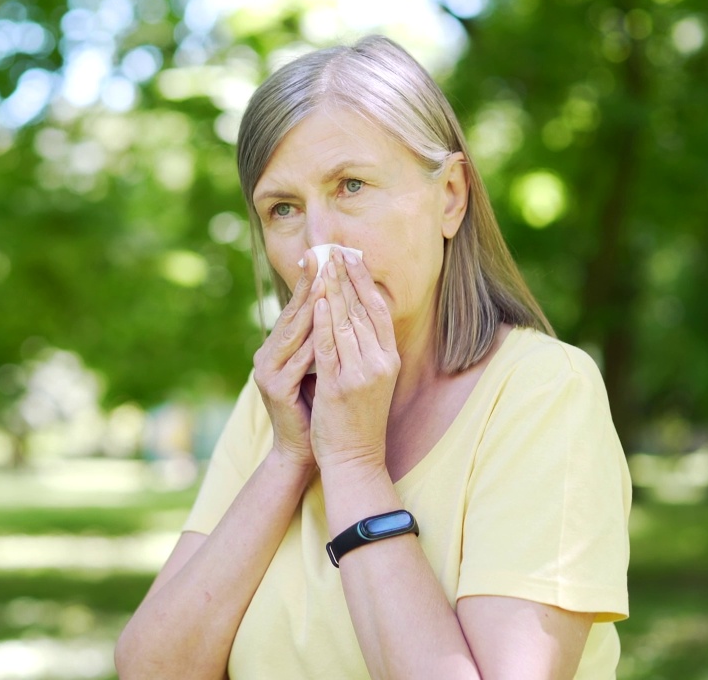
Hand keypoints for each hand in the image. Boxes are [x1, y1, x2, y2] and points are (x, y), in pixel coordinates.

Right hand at [253, 250, 324, 470]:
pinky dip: (313, 342)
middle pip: (291, 314)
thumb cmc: (316, 408)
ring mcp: (268, 372)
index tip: (324, 255)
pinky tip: (326, 325)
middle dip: (308, 285)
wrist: (303, 451)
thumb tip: (339, 306)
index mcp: (277, 348)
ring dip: (311, 306)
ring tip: (326, 281)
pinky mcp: (275, 389)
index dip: (309, 282)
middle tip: (321, 257)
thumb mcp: (318, 367)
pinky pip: (298, 361)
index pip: (296, 309)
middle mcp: (267, 355)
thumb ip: (321, 340)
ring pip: (293, 333)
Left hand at [310, 248, 399, 471]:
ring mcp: (362, 374)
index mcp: (389, 359)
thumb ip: (364, 351)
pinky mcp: (341, 386)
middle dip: (349, 276)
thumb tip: (353, 319)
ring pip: (347, 322)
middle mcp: (380, 362)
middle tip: (337, 248)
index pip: (379, 310)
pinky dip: (325, 321)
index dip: (365, 281)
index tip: (353, 256)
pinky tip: (319, 299)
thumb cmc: (357, 420)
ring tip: (325, 263)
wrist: (355, 459)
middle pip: (364, 309)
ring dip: (335, 289)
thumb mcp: (370, 381)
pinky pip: (331, 346)